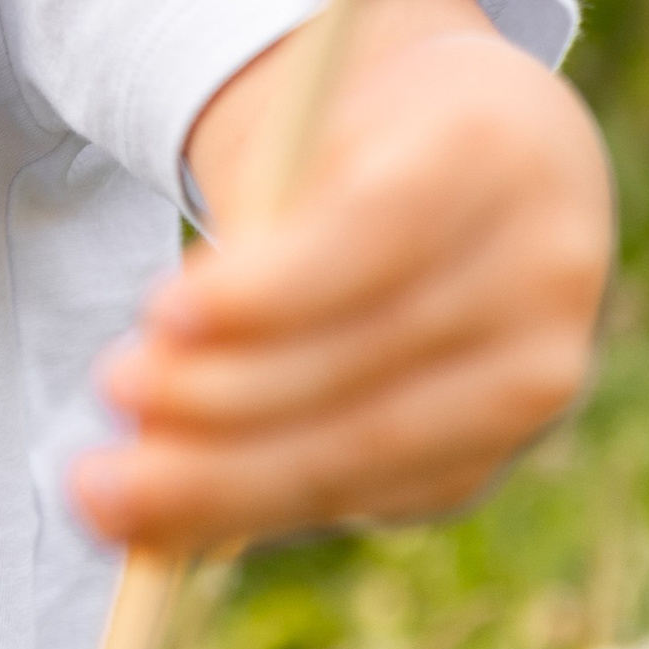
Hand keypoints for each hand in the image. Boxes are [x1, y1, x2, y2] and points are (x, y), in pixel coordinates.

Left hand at [71, 0, 612, 554]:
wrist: (500, 166)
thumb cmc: (366, 138)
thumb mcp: (312, 130)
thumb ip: (259, 226)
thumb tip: (167, 359)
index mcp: (489, 151)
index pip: (377, 234)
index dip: (271, 288)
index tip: (160, 313)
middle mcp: (539, 272)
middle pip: (367, 360)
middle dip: (222, 399)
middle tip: (110, 397)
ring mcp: (534, 376)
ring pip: (365, 449)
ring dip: (224, 482)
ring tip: (108, 489)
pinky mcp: (494, 454)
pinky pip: (367, 494)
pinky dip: (260, 507)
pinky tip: (172, 518)